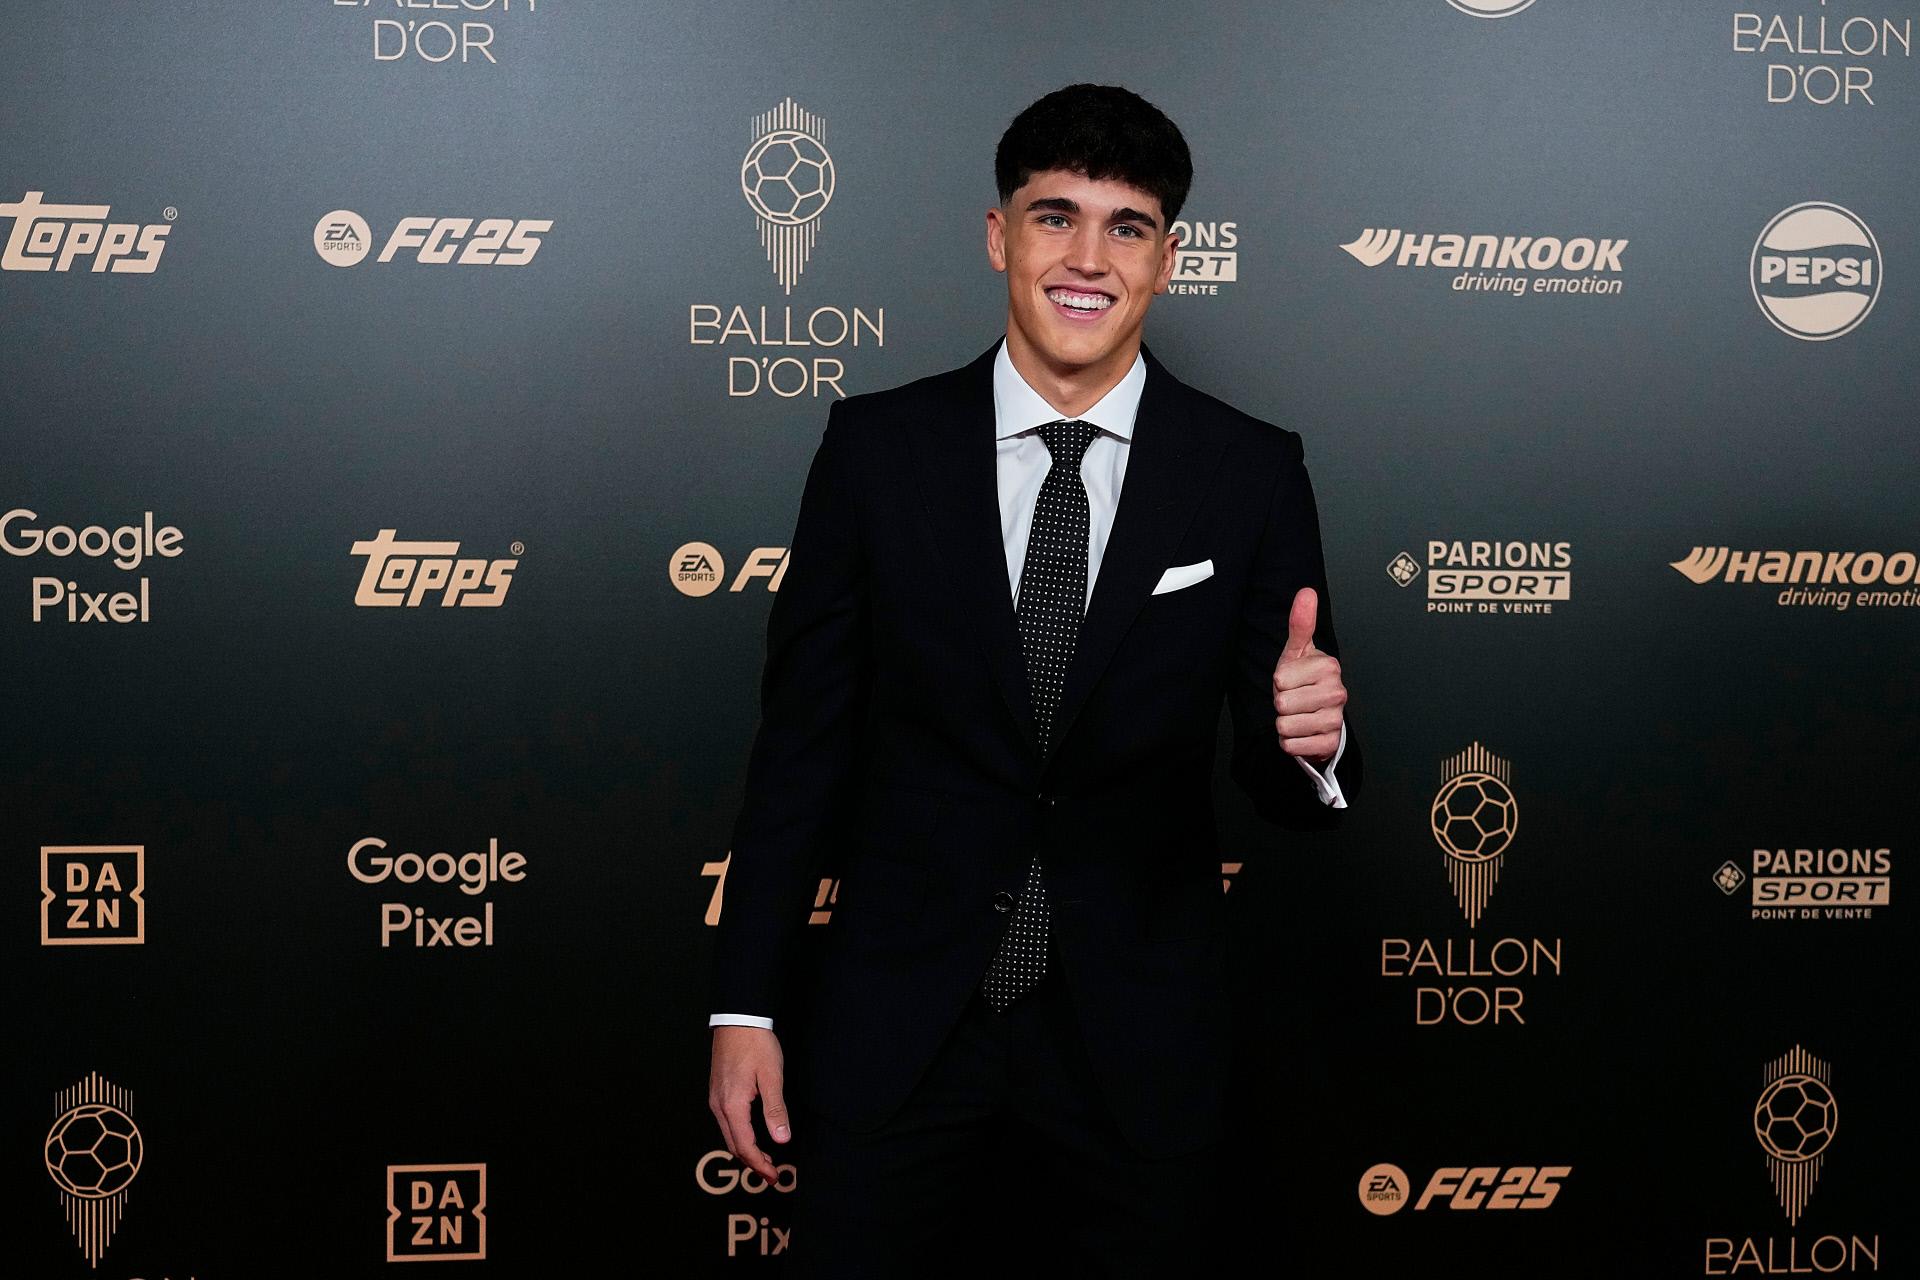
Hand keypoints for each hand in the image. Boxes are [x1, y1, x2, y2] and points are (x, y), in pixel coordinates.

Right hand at [708, 1026, 789, 1181]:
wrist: (738, 1019)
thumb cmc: (756, 1044)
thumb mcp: (772, 1076)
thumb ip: (775, 1110)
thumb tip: (782, 1139)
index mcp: (732, 1105)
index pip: (745, 1147)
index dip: (759, 1165)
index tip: (774, 1176)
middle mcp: (719, 1106)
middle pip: (733, 1146)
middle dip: (752, 1163)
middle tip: (771, 1175)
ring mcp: (715, 1099)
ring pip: (728, 1135)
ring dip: (745, 1151)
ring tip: (765, 1159)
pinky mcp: (717, 1092)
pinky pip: (726, 1123)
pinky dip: (739, 1136)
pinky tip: (752, 1136)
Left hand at [1272, 587, 1345, 763]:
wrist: (1317, 717)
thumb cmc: (1303, 681)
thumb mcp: (1297, 652)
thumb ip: (1300, 623)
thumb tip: (1307, 592)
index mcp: (1328, 667)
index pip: (1280, 679)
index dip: (1279, 682)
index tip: (1292, 681)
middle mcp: (1337, 692)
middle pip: (1282, 703)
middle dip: (1281, 704)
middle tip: (1294, 700)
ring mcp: (1336, 719)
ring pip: (1285, 726)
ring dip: (1284, 724)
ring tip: (1297, 716)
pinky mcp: (1330, 744)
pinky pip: (1292, 746)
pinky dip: (1290, 743)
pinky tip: (1302, 733)